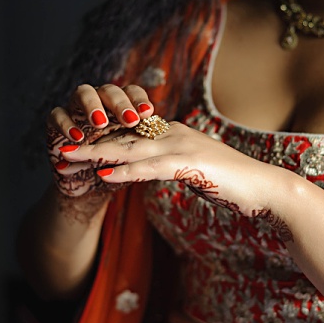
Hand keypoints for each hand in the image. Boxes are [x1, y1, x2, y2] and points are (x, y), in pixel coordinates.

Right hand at [45, 79, 158, 214]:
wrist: (90, 187)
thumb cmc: (121, 169)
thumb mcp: (139, 159)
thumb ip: (152, 147)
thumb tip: (184, 143)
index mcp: (123, 107)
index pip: (133, 93)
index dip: (139, 100)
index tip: (150, 113)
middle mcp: (101, 103)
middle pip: (110, 90)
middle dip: (119, 103)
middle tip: (129, 119)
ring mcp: (77, 110)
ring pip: (83, 93)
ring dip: (92, 106)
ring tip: (101, 123)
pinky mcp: (56, 123)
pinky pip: (57, 114)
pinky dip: (66, 124)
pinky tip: (77, 138)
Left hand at [68, 117, 293, 233]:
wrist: (267, 189)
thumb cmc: (236, 185)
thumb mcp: (197, 172)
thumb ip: (174, 166)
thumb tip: (154, 170)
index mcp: (174, 134)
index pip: (128, 135)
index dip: (97, 141)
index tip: (71, 148)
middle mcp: (174, 133)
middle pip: (122, 137)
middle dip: (87, 144)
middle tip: (56, 150)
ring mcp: (183, 146)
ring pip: (129, 149)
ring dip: (95, 153)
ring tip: (67, 157)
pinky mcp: (190, 163)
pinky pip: (150, 167)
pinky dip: (125, 170)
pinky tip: (103, 174)